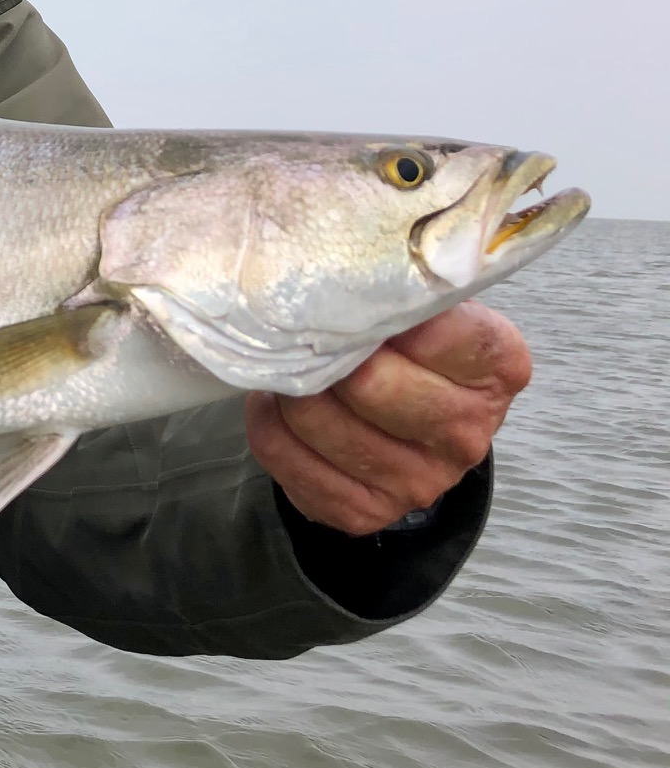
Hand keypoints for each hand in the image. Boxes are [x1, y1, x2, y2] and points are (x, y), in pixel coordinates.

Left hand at [246, 301, 530, 534]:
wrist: (406, 428)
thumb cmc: (410, 347)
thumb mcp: (428, 304)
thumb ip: (404, 282)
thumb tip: (341, 257)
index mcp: (498, 369)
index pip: (449, 335)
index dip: (391, 313)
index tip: (356, 295)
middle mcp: (468, 433)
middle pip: (374, 385)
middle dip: (326, 352)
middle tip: (305, 328)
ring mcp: (418, 481)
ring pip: (319, 421)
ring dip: (288, 386)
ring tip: (291, 364)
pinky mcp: (364, 510)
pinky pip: (286, 456)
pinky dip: (269, 423)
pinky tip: (279, 404)